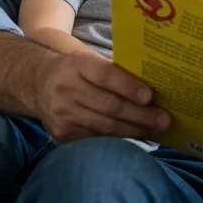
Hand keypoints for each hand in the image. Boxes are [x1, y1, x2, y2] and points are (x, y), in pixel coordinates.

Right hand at [36, 49, 170, 142]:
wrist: (38, 85)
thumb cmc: (77, 72)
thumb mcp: (90, 62)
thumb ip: (115, 73)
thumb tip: (154, 89)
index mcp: (77, 65)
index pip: (106, 76)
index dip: (129, 87)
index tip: (151, 96)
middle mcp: (66, 88)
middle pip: (109, 106)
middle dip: (140, 115)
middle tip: (164, 120)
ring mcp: (62, 113)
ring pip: (105, 127)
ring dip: (134, 131)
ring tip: (155, 131)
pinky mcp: (62, 133)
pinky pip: (96, 139)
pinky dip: (118, 140)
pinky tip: (135, 138)